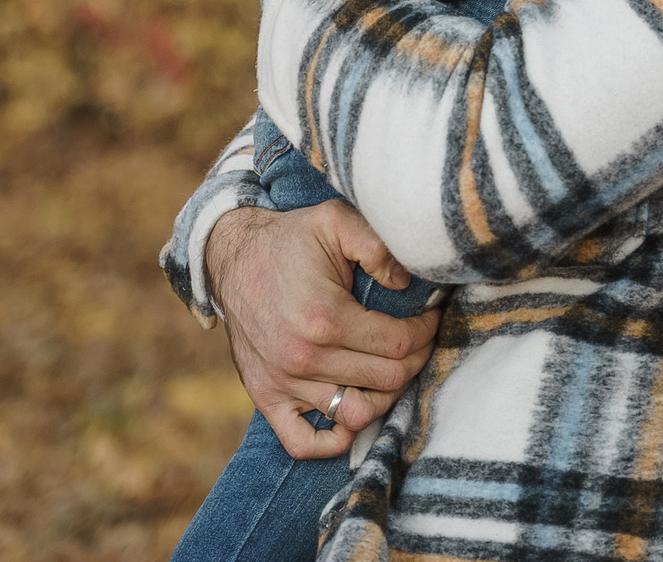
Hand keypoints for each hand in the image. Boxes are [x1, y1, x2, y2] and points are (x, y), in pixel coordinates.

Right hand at [203, 200, 438, 457]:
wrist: (233, 257)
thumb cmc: (291, 239)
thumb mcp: (335, 219)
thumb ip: (377, 245)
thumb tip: (407, 284)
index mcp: (325, 317)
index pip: (399, 344)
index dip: (425, 332)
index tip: (429, 317)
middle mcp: (303, 358)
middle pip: (386, 380)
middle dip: (415, 359)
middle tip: (419, 340)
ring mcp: (283, 382)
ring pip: (357, 414)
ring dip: (386, 395)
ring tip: (392, 368)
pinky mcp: (265, 396)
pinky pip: (302, 442)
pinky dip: (332, 441)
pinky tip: (352, 412)